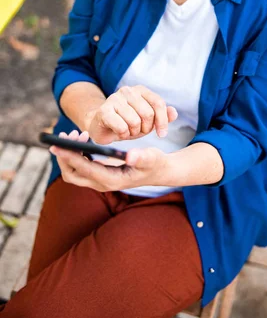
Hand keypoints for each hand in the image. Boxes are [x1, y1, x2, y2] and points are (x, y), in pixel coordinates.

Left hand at [49, 130, 169, 191]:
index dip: (69, 157)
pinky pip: (79, 167)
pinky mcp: (99, 174)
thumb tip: (129, 155)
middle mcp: (102, 184)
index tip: (57, 145)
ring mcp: (99, 181)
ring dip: (69, 154)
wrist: (157, 171)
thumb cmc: (154, 163)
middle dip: (64, 156)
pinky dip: (76, 154)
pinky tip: (84, 138)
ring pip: (73, 172)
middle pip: (71, 175)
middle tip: (67, 134)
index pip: (84, 170)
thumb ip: (141, 157)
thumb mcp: (151, 158)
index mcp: (112, 180)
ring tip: (77, 133)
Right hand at [84, 85, 177, 144]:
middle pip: (148, 114)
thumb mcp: (147, 121)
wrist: (100, 126)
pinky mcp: (104, 111)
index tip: (162, 134)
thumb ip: (162, 116)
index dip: (162, 121)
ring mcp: (114, 99)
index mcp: (140, 90)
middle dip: (146, 128)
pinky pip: (122, 127)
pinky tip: (119, 133)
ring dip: (133, 132)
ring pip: (135, 121)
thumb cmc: (126, 122)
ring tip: (128, 131)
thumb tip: (174, 113)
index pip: (158, 103)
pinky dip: (123, 135)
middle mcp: (128, 91)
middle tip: (138, 131)